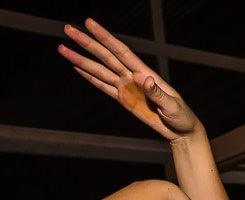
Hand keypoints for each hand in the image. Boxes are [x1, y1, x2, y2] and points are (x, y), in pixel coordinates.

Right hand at [59, 19, 198, 140]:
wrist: (181, 130)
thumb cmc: (181, 117)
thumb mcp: (172, 106)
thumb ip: (158, 94)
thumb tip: (146, 80)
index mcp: (145, 74)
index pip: (121, 51)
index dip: (105, 37)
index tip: (89, 23)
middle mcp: (133, 77)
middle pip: (105, 57)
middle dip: (86, 43)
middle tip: (67, 29)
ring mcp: (127, 88)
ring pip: (99, 70)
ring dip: (81, 60)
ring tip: (63, 48)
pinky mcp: (124, 100)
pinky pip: (103, 87)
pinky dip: (90, 77)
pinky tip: (77, 68)